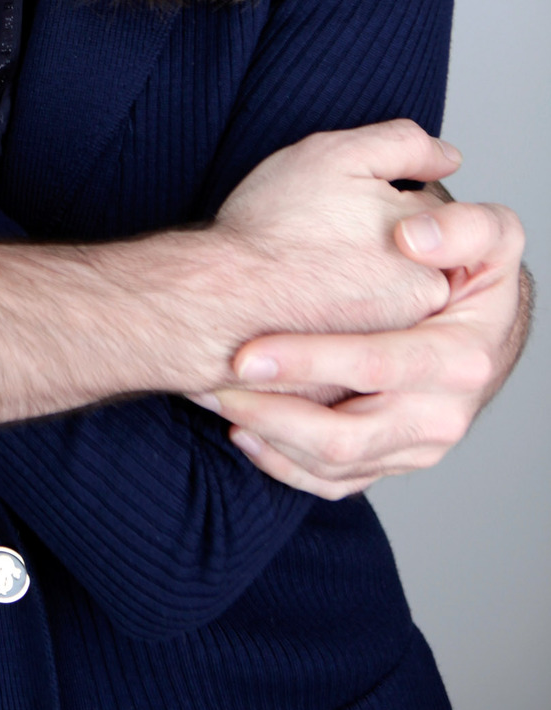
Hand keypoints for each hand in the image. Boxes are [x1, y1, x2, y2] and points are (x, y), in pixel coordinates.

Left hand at [203, 190, 529, 498]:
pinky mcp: (396, 459)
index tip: (246, 354)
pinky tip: (245, 433)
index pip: (376, 365)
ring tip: (216, 400)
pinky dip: (286, 465)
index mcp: (461, 359)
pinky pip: (337, 481)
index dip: (308, 360)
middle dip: (273, 413)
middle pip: (346, 435)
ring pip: (335, 464)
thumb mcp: (493, 237)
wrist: (489, 322)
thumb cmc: (478, 270)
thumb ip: (466, 227)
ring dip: (270, 437)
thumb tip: (413, 237)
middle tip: (215, 384)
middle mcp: (442, 414)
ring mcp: (419, 444)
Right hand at [209, 121, 456, 349]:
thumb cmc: (273, 228)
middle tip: (324, 243)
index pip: (423, 215)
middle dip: (376, 251)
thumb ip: (403, 145)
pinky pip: (354, 350)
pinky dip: (334, 331)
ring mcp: (393, 352)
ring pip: (382, 308)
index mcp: (428, 252)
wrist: (223, 303)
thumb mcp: (338, 157)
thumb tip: (449, 156)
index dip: (376, 202)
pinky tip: (302, 312)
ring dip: (356, 292)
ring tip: (309, 276)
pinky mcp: (358, 388)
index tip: (338, 206)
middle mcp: (423, 306)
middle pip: (410, 265)